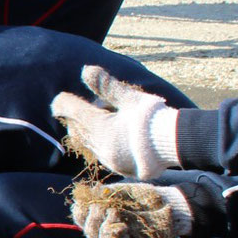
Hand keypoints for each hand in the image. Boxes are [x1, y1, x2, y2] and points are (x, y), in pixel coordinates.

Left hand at [50, 65, 178, 179]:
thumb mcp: (130, 98)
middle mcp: (100, 147)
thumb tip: (86, 70)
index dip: (63, 103)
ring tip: (95, 119)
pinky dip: (98, 142)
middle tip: (77, 106)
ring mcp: (109, 160)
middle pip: (76, 129)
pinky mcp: (118, 167)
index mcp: (100, 128)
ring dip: (86, 131)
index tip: (60, 97)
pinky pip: (99, 154)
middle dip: (75, 117)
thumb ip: (107, 86)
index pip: (72, 112)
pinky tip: (107, 136)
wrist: (176, 144)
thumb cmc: (153, 117)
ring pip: (87, 143)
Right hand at [72, 181, 193, 237]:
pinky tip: (120, 228)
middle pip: (91, 234)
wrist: (169, 202)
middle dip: (93, 220)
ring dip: (105, 229)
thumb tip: (86, 193)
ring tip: (114, 213)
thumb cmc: (144, 196)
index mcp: (102, 219)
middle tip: (101, 207)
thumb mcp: (122, 191)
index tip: (82, 203)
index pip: (82, 220)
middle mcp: (109, 232)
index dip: (79, 213)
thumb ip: (104, 194)